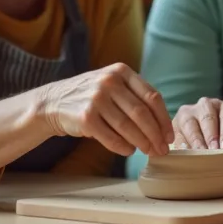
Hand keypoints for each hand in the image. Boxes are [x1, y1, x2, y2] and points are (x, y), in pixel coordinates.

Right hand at [37, 63, 174, 157]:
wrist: (54, 102)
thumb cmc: (92, 97)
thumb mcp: (113, 84)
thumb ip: (136, 96)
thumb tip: (162, 125)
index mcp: (122, 71)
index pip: (152, 96)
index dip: (164, 119)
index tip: (169, 136)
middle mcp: (109, 81)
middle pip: (142, 113)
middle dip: (155, 135)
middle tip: (162, 150)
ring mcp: (96, 98)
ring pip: (128, 127)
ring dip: (142, 143)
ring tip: (149, 152)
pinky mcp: (85, 117)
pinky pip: (110, 137)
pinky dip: (123, 147)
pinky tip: (129, 151)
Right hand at [172, 97, 222, 156]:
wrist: (197, 135)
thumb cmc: (220, 137)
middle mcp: (207, 105)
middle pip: (209, 118)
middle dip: (211, 136)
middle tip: (214, 152)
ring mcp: (189, 111)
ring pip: (191, 123)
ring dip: (196, 140)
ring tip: (200, 155)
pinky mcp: (175, 122)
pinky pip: (178, 133)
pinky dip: (182, 144)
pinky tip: (186, 154)